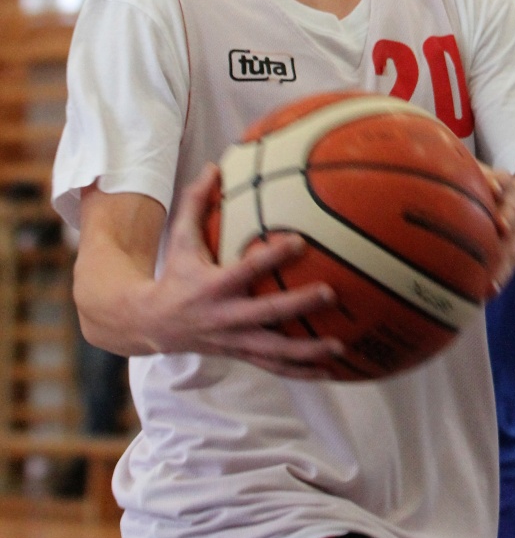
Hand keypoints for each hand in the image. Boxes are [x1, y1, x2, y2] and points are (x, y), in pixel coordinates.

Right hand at [147, 165, 345, 379]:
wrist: (151, 325)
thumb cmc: (174, 274)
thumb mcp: (179, 239)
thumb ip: (197, 203)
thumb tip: (214, 165)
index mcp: (213, 286)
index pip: (247, 270)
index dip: (273, 257)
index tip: (301, 242)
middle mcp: (225, 316)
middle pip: (267, 313)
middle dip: (298, 305)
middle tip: (331, 293)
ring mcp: (235, 341)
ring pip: (275, 350)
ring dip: (307, 351)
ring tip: (340, 346)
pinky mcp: (242, 356)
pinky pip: (275, 368)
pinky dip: (303, 372)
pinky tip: (332, 370)